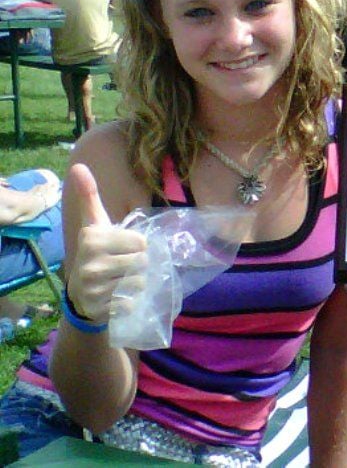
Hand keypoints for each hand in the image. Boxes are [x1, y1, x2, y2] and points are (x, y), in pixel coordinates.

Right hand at [67, 164, 147, 323]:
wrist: (81, 294)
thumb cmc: (96, 252)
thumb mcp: (93, 223)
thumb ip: (89, 196)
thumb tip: (78, 166)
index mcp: (92, 238)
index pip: (142, 242)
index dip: (139, 247)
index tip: (124, 249)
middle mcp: (90, 261)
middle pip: (143, 261)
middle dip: (138, 265)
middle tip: (123, 266)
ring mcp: (93, 287)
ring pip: (139, 282)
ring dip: (135, 282)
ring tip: (119, 280)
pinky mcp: (98, 307)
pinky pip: (131, 301)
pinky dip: (129, 300)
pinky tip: (116, 296)